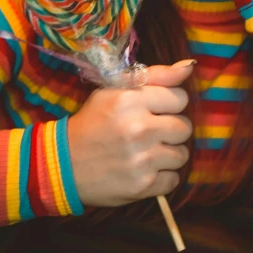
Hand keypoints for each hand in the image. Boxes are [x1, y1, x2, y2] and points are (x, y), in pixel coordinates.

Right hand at [67, 60, 193, 206]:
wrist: (62, 164)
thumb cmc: (92, 122)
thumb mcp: (115, 90)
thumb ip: (156, 76)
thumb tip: (189, 66)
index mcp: (131, 100)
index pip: (180, 98)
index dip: (170, 104)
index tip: (155, 110)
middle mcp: (139, 128)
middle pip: (185, 127)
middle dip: (171, 129)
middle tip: (151, 133)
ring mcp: (142, 159)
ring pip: (182, 154)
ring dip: (168, 154)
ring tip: (148, 152)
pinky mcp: (142, 186)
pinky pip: (173, 180)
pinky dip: (162, 177)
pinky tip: (144, 170)